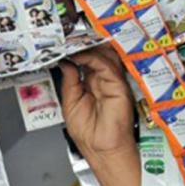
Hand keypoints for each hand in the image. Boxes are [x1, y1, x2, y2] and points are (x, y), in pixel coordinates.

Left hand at [58, 46, 141, 185]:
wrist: (103, 150)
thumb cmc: (90, 134)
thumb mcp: (71, 103)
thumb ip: (70, 82)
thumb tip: (66, 63)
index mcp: (92, 85)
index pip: (87, 61)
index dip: (77, 51)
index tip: (65, 43)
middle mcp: (103, 82)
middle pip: (98, 55)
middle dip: (84, 45)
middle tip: (70, 35)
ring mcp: (112, 83)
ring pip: (104, 57)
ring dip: (88, 47)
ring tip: (74, 41)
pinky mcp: (119, 87)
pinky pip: (107, 67)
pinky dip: (92, 58)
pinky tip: (80, 55)